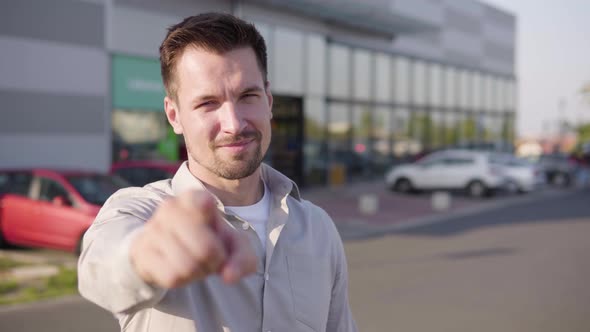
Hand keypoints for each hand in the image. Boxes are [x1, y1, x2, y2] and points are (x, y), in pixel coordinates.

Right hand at [130, 190, 256, 287]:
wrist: (169, 248)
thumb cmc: (208, 240)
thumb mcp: (233, 245)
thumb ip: (243, 259)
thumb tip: (229, 276)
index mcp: (195, 198)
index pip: (205, 203)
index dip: (219, 234)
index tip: (216, 234)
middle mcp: (170, 207)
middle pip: (205, 249)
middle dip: (214, 262)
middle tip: (211, 259)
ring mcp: (153, 228)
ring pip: (187, 265)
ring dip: (198, 272)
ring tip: (195, 264)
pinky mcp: (141, 251)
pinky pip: (171, 276)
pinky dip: (182, 280)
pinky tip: (180, 270)